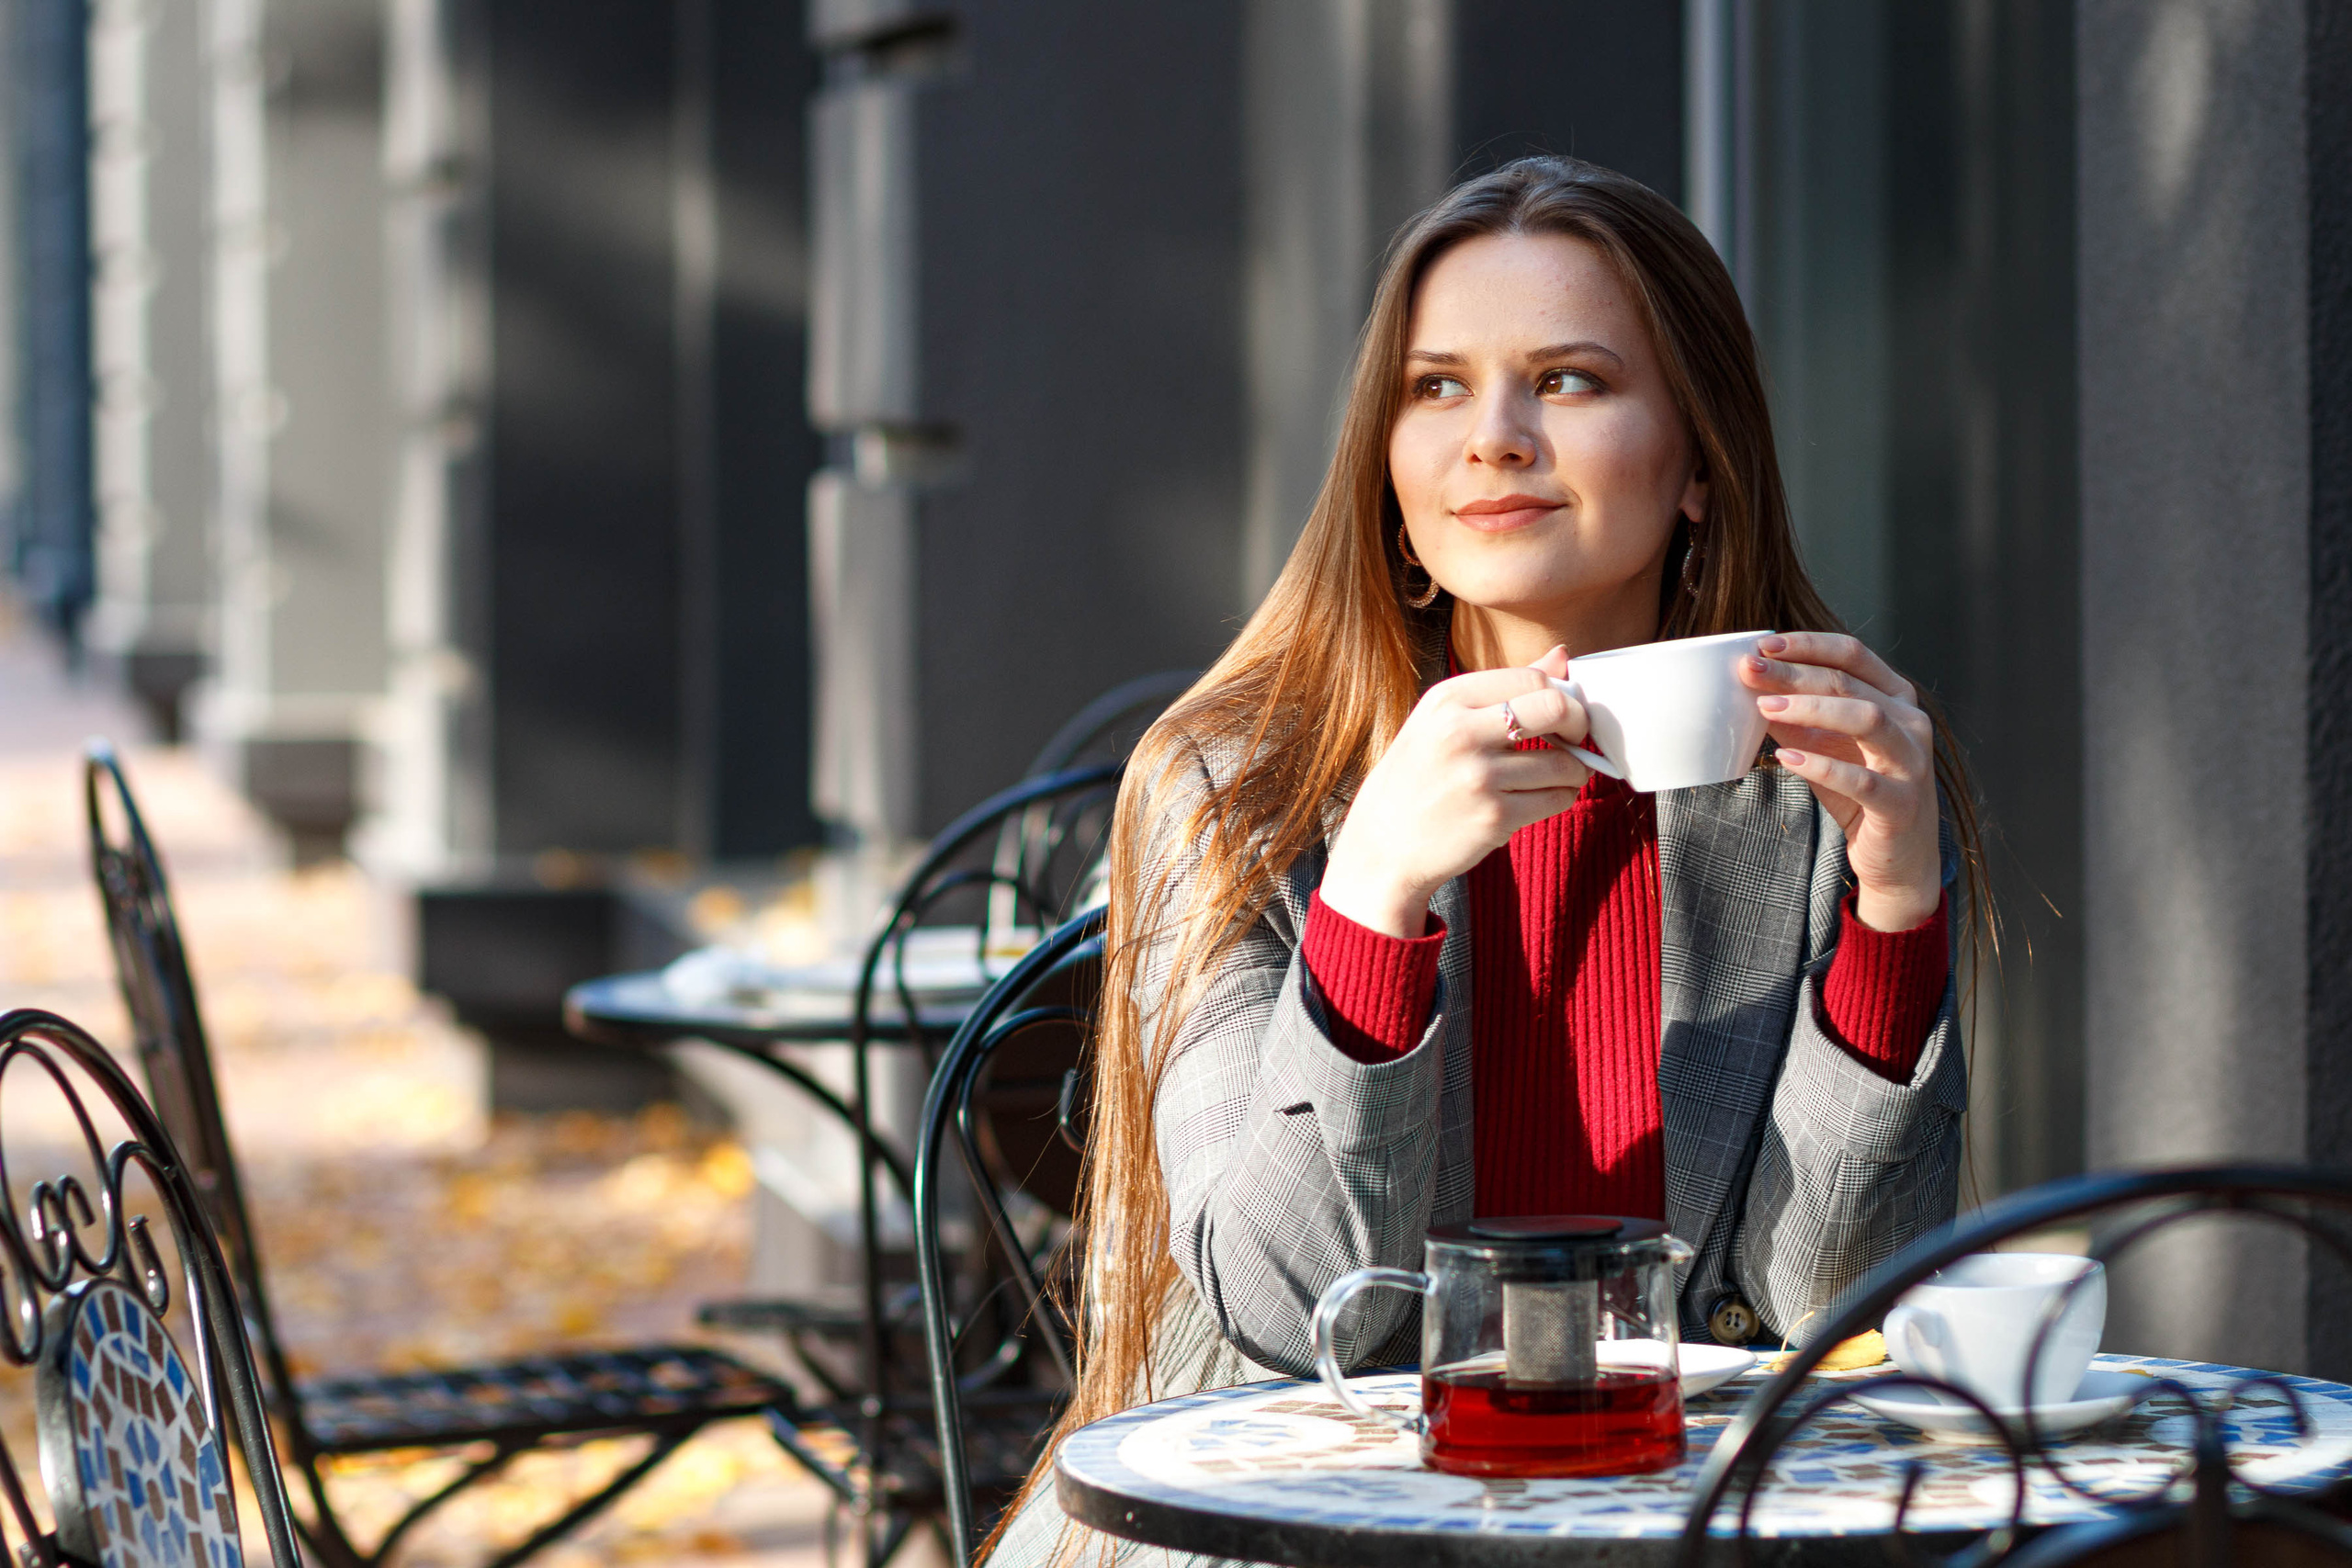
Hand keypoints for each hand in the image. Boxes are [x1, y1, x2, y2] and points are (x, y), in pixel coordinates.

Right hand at [1320, 646, 1591, 936]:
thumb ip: (1502, 688)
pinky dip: (1560, 798)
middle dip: (1579, 723)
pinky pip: (1557, 799)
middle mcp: (1461, 732)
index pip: (1532, 678)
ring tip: (1554, 777)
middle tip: (1575, 739)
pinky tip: (1539, 800)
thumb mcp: (1443, 720)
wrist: (1384, 845)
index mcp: (1447, 699)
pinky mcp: (1495, 817)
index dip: (1562, 694)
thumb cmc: (1419, 777)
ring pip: (1565, 763)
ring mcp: (1479, 777)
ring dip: (1573, 771)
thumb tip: (1561, 655)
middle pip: (1556, 708)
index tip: (1563, 714)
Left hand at [1738, 632, 1940, 930]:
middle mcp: (1911, 722)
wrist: (1897, 856)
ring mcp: (1912, 762)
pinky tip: (1786, 758)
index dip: (1808, 644)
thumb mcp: (1823, 746)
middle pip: (1850, 682)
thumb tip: (1748, 688)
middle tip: (1749, 671)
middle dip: (1795, 672)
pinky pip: (1862, 780)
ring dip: (1811, 708)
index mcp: (1896, 697)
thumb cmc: (1857, 791)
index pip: (1853, 654)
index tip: (1762, 644)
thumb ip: (1794, 717)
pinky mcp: (1901, 803)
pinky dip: (1821, 766)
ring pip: (1866, 718)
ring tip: (1765, 708)